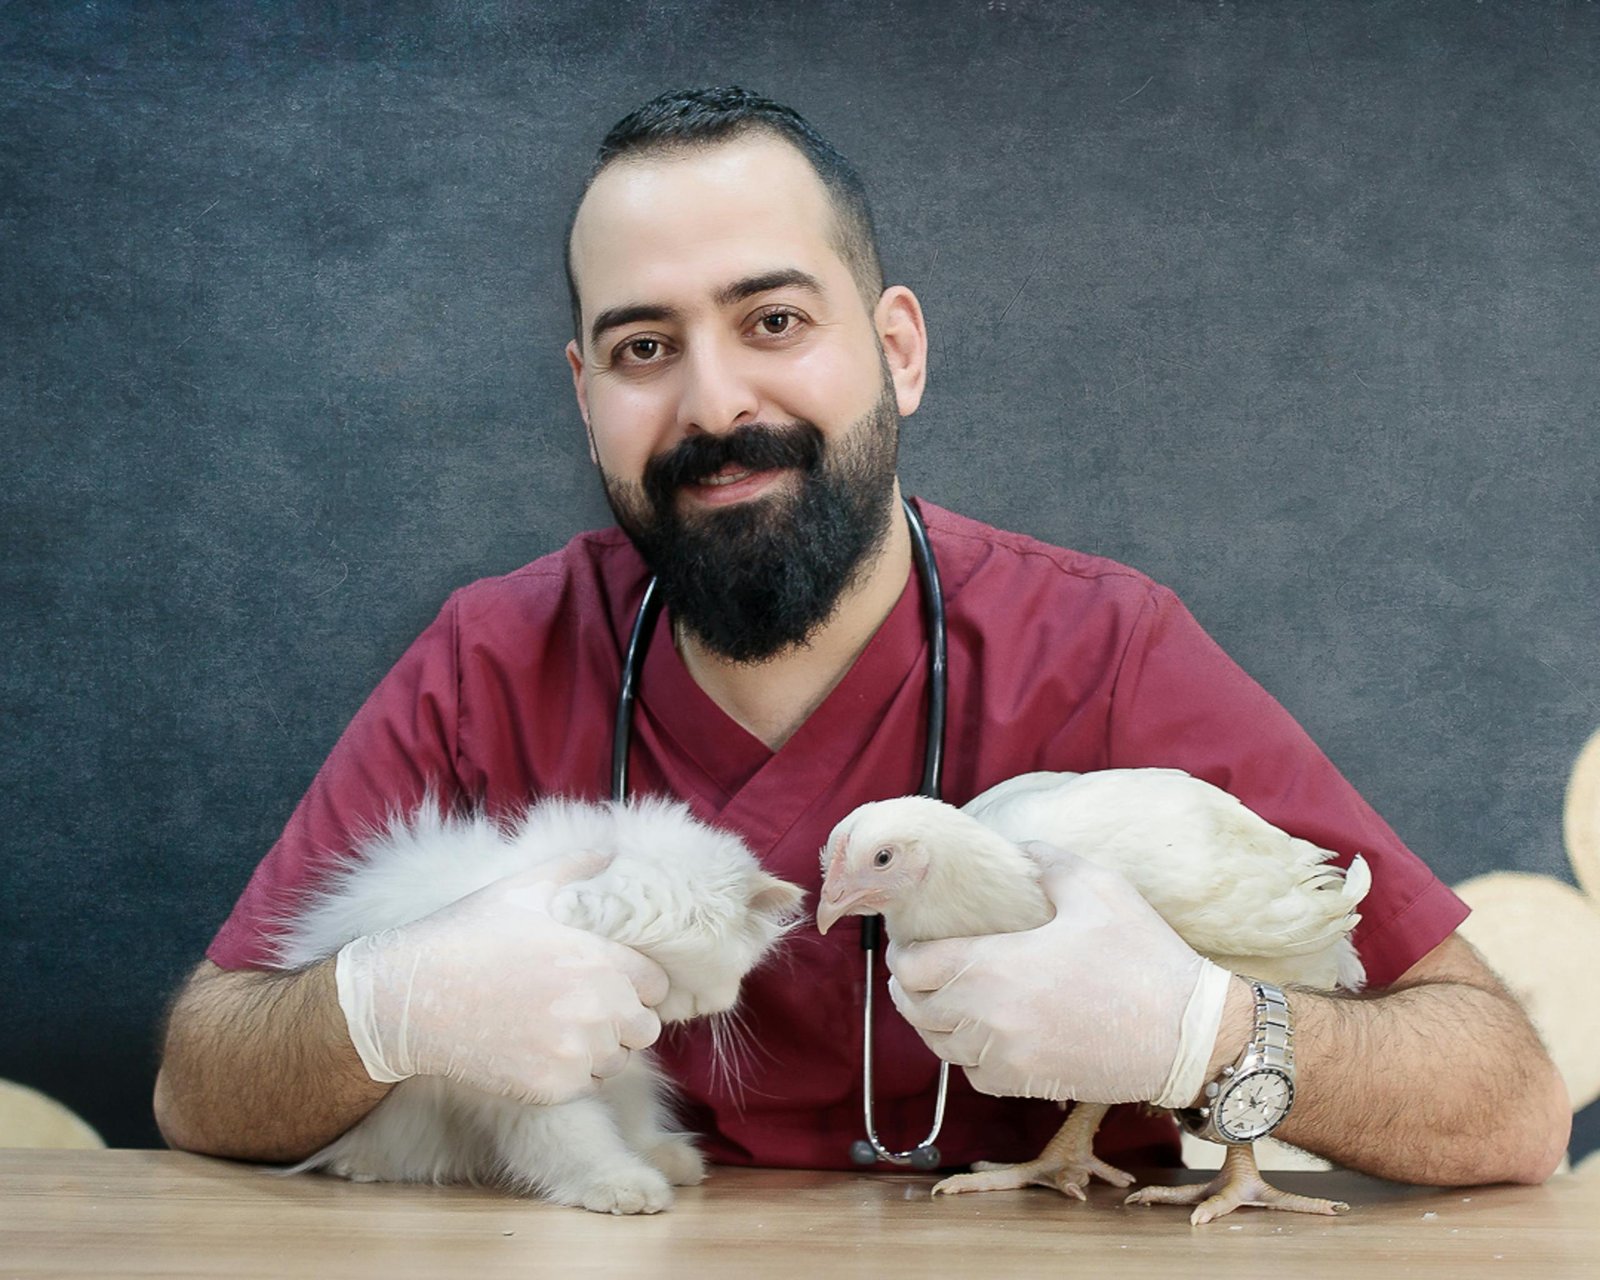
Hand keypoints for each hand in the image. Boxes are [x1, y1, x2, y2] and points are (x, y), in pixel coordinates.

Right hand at [334, 850, 668, 1104]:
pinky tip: (538, 1048)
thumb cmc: (469, 935)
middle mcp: (598, 1008)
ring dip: (600, 1048)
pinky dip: (571, 1073)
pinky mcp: (552, 1088)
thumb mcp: (525, 887)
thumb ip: (579, 869)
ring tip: (558, 1026)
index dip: (636, 982)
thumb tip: (613, 857)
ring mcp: (576, 1053)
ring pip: (617, 1061)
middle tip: (586, 1006)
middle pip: (645, 1028)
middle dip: (623, 1018)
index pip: (657, 986)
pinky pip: (585, 1086)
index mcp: (601, 959)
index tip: (610, 980)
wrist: (412, 998)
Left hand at [885, 843, 1231, 1105]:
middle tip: (921, 964)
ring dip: (933, 1020)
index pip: (911, 967)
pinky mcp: (1027, 1085)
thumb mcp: (1097, 888)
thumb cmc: (1143, 958)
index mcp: (992, 968)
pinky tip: (982, 1030)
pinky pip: (972, 1073)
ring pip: (938, 1045)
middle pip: (915, 1009)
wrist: (1190, 1036)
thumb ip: (1047, 861)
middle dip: (911, 984)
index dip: (903, 952)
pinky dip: (964, 1053)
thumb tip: (1018, 848)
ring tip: (944, 995)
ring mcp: (1005, 1059)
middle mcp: (986, 1020)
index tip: (912, 939)